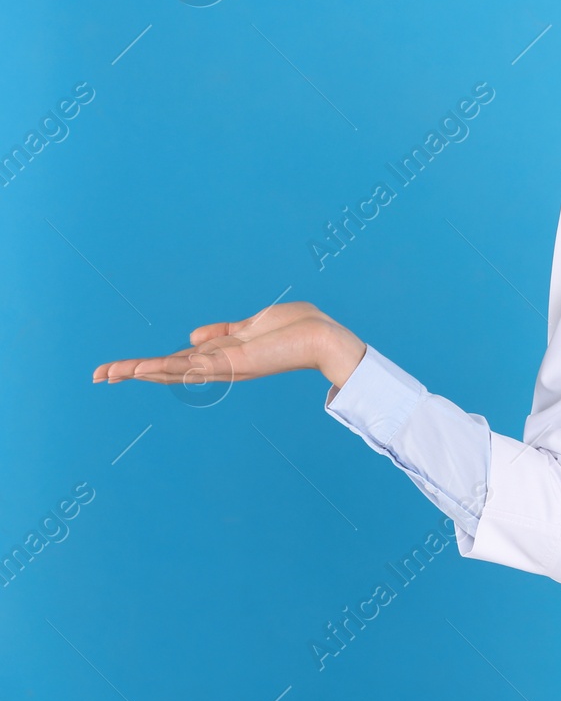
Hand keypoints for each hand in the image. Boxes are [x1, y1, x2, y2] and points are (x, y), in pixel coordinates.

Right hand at [91, 301, 366, 389]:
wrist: (323, 336)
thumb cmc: (296, 329)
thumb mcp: (252, 325)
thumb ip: (223, 332)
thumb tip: (193, 337)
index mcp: (221, 354)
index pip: (177, 360)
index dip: (147, 364)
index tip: (117, 368)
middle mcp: (218, 364)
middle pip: (167, 369)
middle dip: (132, 371)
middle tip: (98, 376)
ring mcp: (224, 366)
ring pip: (173, 370)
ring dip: (140, 371)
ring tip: (109, 373)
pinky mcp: (232, 364)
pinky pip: (194, 367)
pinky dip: (167, 368)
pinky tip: (142, 370)